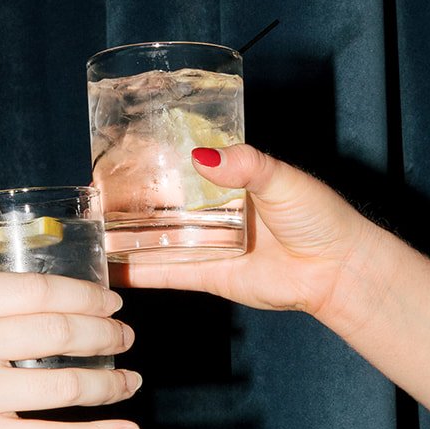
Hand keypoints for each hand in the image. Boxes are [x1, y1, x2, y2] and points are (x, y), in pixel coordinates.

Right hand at [112, 143, 375, 317]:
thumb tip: (203, 156)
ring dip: (129, 236)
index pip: (184, 166)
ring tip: (91, 229)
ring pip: (159, 239)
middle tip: (95, 192)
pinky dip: (141, 272)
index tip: (120, 153)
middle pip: (164, 204)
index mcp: (230, 180)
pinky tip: (112, 268)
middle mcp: (214, 211)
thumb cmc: (319, 217)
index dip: (154, 161)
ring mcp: (209, 243)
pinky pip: (169, 273)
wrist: (337, 268)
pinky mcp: (209, 275)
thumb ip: (243, 165)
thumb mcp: (281, 178)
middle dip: (132, 199)